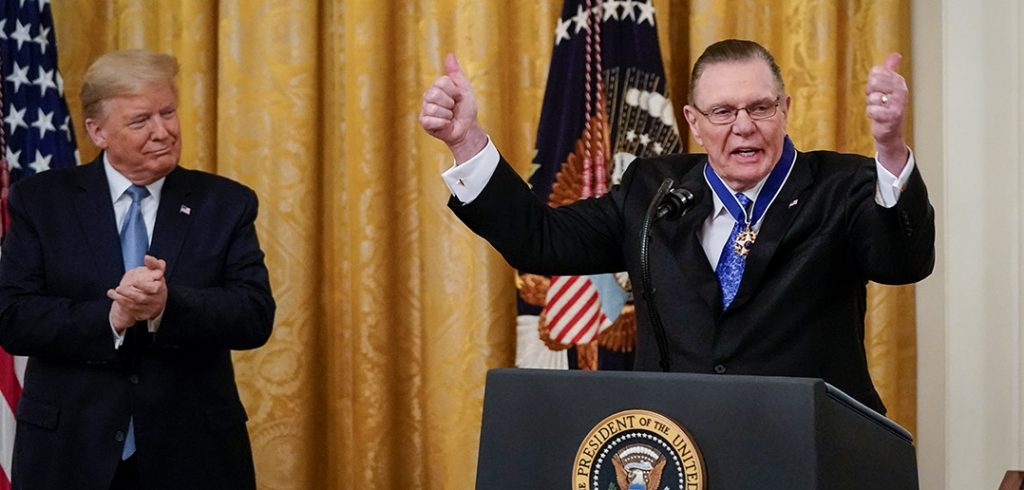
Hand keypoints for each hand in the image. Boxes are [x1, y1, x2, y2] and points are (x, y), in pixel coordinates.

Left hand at [108, 255, 167, 330]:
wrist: (156, 299)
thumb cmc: (155, 282)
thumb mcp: (156, 272)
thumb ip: (153, 264)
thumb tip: (147, 257)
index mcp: (160, 287)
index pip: (153, 288)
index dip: (143, 286)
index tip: (134, 281)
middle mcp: (157, 299)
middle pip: (142, 298)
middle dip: (129, 293)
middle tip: (119, 288)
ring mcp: (151, 307)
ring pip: (134, 305)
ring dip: (121, 299)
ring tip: (112, 292)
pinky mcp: (144, 314)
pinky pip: (131, 311)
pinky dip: (121, 304)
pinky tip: (115, 296)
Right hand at [419, 53, 487, 162]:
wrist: (467, 128)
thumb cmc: (465, 108)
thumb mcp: (464, 88)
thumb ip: (455, 72)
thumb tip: (450, 54)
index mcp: (437, 86)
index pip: (442, 82)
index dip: (454, 91)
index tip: (457, 97)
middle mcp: (428, 96)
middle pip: (435, 94)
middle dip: (450, 103)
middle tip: (453, 108)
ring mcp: (425, 109)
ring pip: (434, 108)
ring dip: (447, 115)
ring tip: (449, 116)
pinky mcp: (424, 122)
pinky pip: (430, 120)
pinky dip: (443, 123)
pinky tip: (445, 124)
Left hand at [865, 52, 909, 174]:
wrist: (890, 130)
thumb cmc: (887, 106)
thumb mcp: (888, 86)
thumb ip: (890, 70)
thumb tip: (896, 55)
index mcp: (898, 81)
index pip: (876, 72)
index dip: (871, 82)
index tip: (878, 89)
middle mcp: (901, 90)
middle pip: (873, 82)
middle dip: (870, 93)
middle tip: (878, 100)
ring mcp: (898, 103)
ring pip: (872, 98)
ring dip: (871, 105)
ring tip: (879, 109)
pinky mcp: (893, 116)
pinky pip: (872, 110)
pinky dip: (872, 114)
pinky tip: (879, 117)